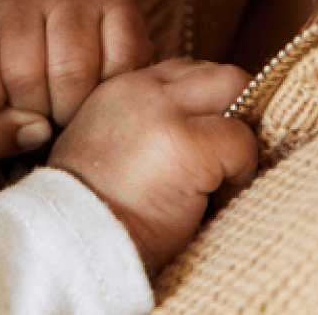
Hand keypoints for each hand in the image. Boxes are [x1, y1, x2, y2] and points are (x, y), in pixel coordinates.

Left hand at [0, 0, 151, 160]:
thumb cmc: (15, 104)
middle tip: (41, 113)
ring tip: (68, 107)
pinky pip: (120, 62)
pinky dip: (111, 92)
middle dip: (36, 114)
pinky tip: (98, 90)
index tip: (0, 111)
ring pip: (72, 71)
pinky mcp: (118, 4)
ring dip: (73, 109)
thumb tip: (37, 130)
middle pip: (23, 75)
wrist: (68, 78)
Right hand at [48, 60, 257, 271]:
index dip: (205, 107)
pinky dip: (241, 172)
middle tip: (225, 157)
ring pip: (236, 92)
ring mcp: (165, 113)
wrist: (76, 245)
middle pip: (219, 73)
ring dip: (238, 136)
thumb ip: (145, 122)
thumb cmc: (94, 209)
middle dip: (234, 111)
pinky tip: (212, 199)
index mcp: (119, 88)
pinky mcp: (188, 145)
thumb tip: (198, 126)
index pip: (185, 73)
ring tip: (219, 178)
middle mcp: (141, 90)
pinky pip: (242, 143)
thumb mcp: (106, 145)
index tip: (204, 144)